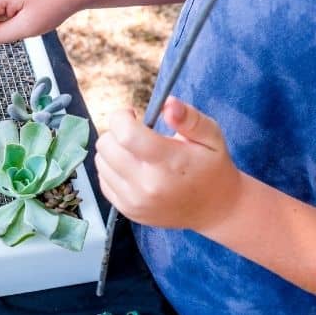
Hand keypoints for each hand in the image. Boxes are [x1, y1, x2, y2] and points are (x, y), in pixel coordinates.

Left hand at [95, 97, 242, 230]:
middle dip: (116, 131)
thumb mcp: (211, 136)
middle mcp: (146, 185)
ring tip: (135, 150)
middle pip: (106, 146)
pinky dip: (112, 169)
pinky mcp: (127, 210)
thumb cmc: (212, 167)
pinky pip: (103, 180)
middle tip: (136, 132)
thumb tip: (168, 104)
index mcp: (168, 163)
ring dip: (113, 150)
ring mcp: (134, 201)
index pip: (125, 134)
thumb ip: (189, 118)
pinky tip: (132, 167)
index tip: (133, 114)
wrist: (215, 210)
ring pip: (100, 162)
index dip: (121, 117)